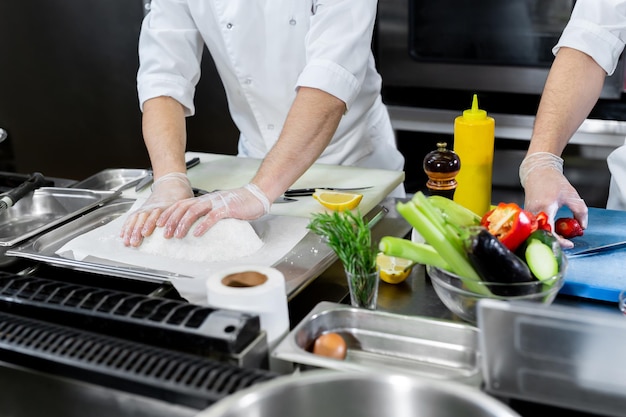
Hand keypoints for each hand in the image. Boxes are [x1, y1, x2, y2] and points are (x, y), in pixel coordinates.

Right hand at [120, 172, 192, 246]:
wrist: (172, 182)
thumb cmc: (180, 194)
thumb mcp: (185, 203)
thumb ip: (185, 215)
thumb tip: (189, 230)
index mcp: (164, 205)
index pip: (155, 214)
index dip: (149, 224)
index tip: (145, 233)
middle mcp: (153, 207)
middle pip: (142, 218)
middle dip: (137, 231)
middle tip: (135, 242)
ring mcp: (146, 208)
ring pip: (136, 218)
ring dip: (130, 230)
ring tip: (127, 241)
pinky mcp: (142, 209)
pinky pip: (132, 217)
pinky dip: (127, 226)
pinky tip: (123, 235)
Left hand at [156, 183, 270, 237]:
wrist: (256, 195)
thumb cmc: (239, 203)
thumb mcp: (218, 207)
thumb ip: (207, 213)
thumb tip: (196, 226)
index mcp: (204, 200)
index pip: (181, 204)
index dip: (168, 214)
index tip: (159, 224)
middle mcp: (207, 200)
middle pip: (183, 207)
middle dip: (171, 220)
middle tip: (164, 233)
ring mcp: (216, 203)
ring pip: (194, 211)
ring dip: (183, 223)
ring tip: (177, 235)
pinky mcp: (227, 208)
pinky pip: (212, 217)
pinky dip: (203, 225)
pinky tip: (197, 233)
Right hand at [520, 152, 587, 247]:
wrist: (538, 172)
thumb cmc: (553, 182)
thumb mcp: (572, 196)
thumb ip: (580, 212)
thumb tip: (582, 227)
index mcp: (546, 206)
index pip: (550, 230)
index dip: (559, 241)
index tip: (570, 244)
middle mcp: (534, 211)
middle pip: (542, 234)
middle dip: (554, 241)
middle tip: (566, 241)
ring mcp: (528, 213)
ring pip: (536, 232)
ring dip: (549, 236)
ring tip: (560, 234)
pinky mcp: (526, 214)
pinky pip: (534, 227)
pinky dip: (544, 231)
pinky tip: (552, 228)